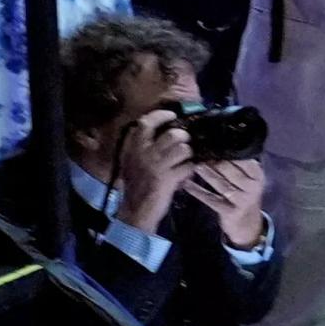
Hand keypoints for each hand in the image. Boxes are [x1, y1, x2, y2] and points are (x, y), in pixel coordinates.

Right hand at [113, 111, 196, 230]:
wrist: (136, 210)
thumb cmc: (138, 185)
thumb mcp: (134, 162)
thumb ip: (146, 147)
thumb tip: (166, 131)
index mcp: (133, 148)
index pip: (146, 123)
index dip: (161, 115)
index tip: (171, 115)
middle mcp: (143, 153)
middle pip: (172, 134)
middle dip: (184, 138)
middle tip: (184, 145)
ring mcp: (156, 165)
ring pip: (183, 147)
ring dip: (189, 153)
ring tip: (186, 160)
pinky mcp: (167, 178)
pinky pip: (189, 165)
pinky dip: (191, 169)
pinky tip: (186, 173)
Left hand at [186, 153, 268, 249]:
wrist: (248, 224)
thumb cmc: (245, 196)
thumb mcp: (249, 180)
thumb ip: (239, 166)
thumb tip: (220, 146)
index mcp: (257, 175)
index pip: (243, 159)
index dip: (227, 152)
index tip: (212, 144)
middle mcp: (252, 186)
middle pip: (230, 170)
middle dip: (214, 161)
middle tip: (198, 153)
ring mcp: (242, 200)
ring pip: (221, 183)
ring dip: (206, 174)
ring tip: (194, 165)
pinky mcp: (230, 211)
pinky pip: (211, 198)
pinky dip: (198, 191)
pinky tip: (186, 185)